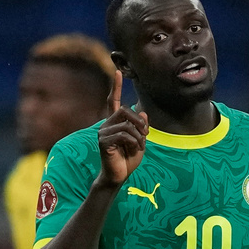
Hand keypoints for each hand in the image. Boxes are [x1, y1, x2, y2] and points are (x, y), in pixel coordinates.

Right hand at [96, 70, 148, 187]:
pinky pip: (124, 135)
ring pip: (126, 124)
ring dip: (138, 136)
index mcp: (115, 123)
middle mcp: (106, 124)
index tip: (118, 72)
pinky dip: (133, 142)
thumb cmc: (128, 160)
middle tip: (145, 135)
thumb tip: (142, 112)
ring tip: (139, 146)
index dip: (116, 87)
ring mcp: (103, 132)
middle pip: (125, 111)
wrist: (119, 176)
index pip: (114, 101)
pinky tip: (132, 150)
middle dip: (139, 122)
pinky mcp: (103, 141)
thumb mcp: (140, 141)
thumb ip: (141, 127)